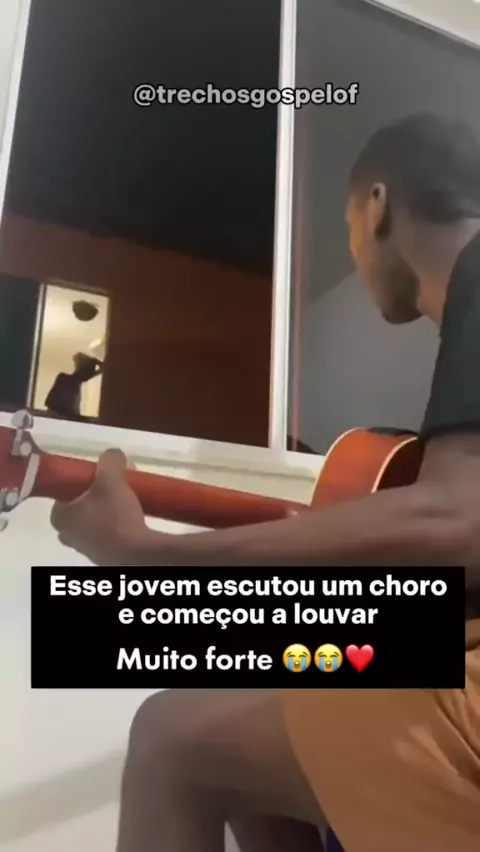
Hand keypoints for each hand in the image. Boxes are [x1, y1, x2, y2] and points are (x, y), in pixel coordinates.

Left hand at [51, 449, 149, 564]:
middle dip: (94, 499)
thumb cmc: (115, 516)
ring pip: (93, 524)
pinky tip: (132, 521)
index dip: (80, 483)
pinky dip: (116, 528)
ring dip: (106, 514)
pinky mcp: (104, 558)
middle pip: (79, 509)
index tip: (98, 478)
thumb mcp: (112, 479)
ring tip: (125, 504)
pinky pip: (107, 537)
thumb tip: (113, 454)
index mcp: (60, 517)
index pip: (63, 494)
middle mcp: (68, 536)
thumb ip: (109, 461)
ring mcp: (86, 550)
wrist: (137, 553)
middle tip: (112, 489)